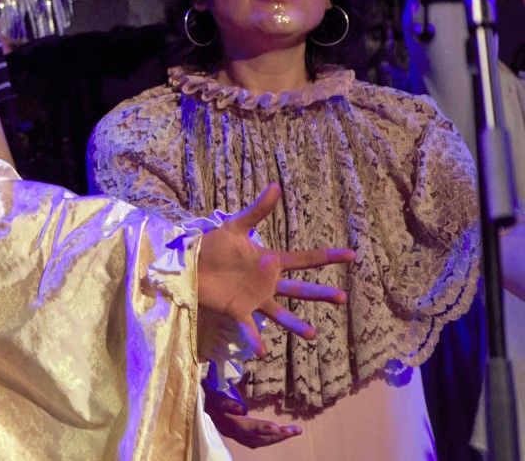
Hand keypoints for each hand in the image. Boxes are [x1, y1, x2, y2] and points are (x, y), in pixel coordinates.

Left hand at [196, 185, 352, 356]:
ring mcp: (254, 299)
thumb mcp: (234, 226)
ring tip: (313, 335)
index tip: (352, 254)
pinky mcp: (236, 311)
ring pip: (280, 314)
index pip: (304, 259)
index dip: (327, 256)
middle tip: (343, 298)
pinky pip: (249, 328)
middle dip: (320, 293)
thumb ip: (257, 210)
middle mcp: (266, 283)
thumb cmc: (210, 245)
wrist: (187, 263)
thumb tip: (276, 186)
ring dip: (296, 325)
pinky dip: (256, 340)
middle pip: (299, 289)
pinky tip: (264, 353)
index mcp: (269, 261)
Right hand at [204, 384, 300, 447]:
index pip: (240, 424)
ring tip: (295, 431)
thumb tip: (242, 409)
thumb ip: (222, 400)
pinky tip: (283, 434)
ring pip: (254, 440)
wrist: (194, 400)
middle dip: (272, 433)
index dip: (257, 426)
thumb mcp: (207, 388)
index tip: (275, 427)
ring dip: (275, 437)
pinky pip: (254, 441)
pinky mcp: (235, 434)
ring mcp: (230, 432)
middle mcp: (225, 426)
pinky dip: (269, 438)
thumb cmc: (202, 390)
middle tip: (293, 430)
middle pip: (250, 434)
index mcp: (217, 413)